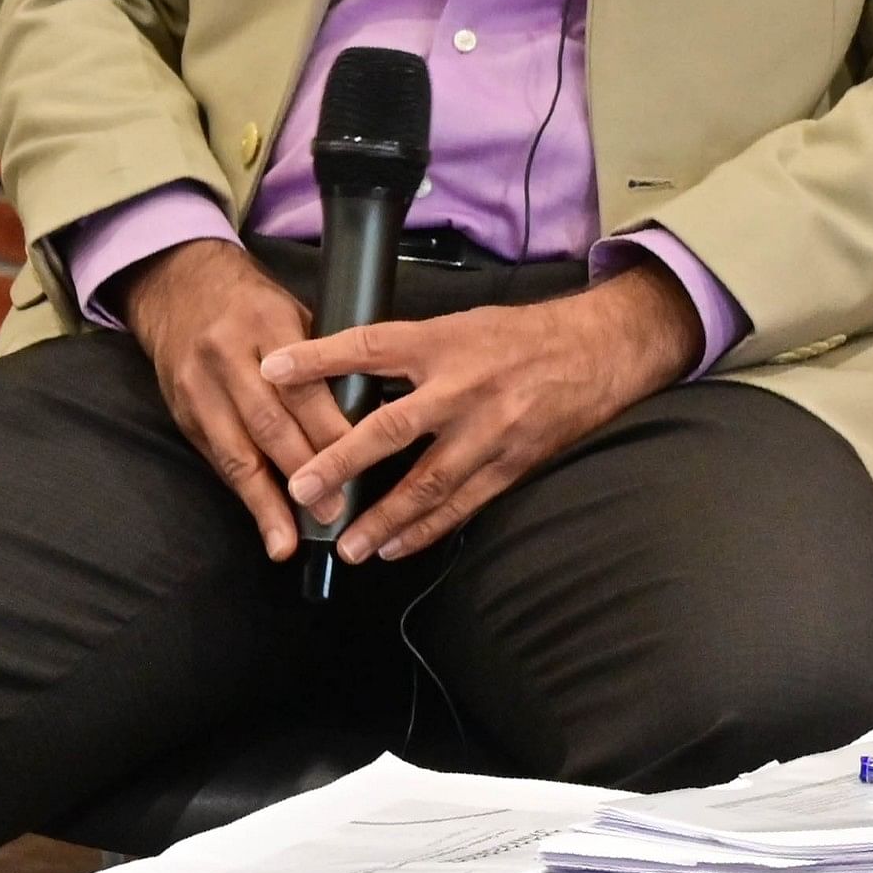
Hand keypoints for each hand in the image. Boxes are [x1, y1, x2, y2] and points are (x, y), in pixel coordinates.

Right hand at [120, 239, 349, 561]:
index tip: (360, 461)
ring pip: (235, 451)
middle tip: (333, 511)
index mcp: (268, 326)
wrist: (180, 287)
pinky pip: (216, 459)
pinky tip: (262, 521)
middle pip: (268, 423)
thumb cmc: (255, 305)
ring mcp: (198, 389)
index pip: (303, 385)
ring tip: (289, 538)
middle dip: (303, 472)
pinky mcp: (182, 413)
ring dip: (265, 500)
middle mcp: (228, 359)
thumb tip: (369, 415)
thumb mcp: (295, 314)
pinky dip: (242, 492)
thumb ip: (325, 360)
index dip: (328, 428)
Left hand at [262, 262, 701, 562]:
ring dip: (383, 516)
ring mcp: (492, 429)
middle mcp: (466, 386)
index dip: (319, 357)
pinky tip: (394, 547)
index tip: (271, 369)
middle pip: (392, 427)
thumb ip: (409, 353)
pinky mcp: (515, 461)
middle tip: (301, 489)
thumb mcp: (462, 325)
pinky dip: (427, 529)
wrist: (602, 350)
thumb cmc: (524, 337)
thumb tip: (343, 377)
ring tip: (346, 545)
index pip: (371, 346)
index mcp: (446, 342)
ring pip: (429, 481)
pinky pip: (464, 502)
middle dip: (342, 461)